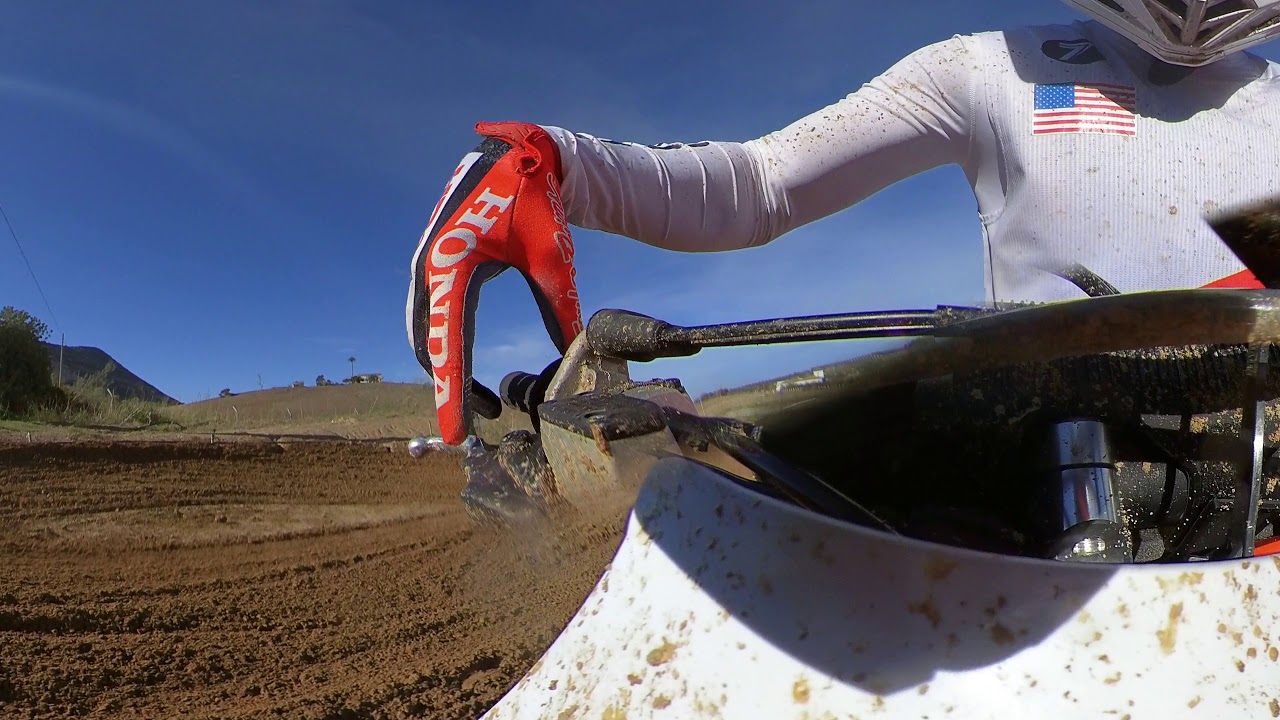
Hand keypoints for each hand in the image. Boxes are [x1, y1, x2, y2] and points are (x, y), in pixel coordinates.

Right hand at [408, 121, 583, 443]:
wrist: (518, 156)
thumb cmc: (537, 204)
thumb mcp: (553, 260)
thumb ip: (559, 309)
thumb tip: (571, 357)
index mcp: (454, 266)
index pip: (450, 344)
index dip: (453, 394)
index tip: (457, 435)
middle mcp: (430, 267)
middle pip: (428, 345)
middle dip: (449, 387)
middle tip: (480, 421)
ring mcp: (426, 263)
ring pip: (423, 332)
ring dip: (444, 367)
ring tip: (480, 401)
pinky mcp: (433, 262)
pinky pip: (427, 313)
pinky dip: (441, 343)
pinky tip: (461, 364)